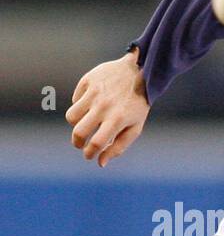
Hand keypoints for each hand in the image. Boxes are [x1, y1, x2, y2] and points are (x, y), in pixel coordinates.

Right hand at [65, 49, 149, 166]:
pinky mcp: (87, 81)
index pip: (97, 142)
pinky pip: (75, 100)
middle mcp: (104, 106)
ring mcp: (94, 93)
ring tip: (85, 124)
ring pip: (72, 116)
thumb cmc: (137, 105)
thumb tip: (100, 162)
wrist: (139, 72)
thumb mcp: (135, 127)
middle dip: (77, 142)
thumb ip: (118, 147)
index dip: (90, 153)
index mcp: (118, 119)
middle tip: (80, 144)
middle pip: (79, 131)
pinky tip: (91, 105)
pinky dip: (80, 106)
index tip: (89, 156)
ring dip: (76, 125)